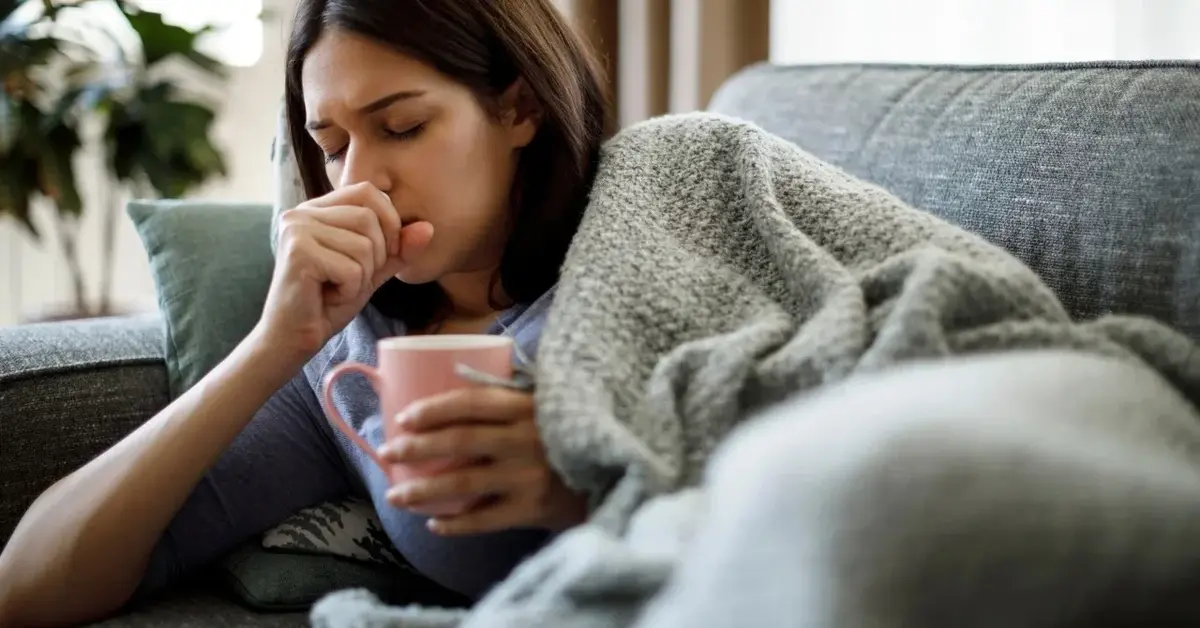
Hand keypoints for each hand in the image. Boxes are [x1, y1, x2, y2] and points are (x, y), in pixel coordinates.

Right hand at [258, 182, 433, 356]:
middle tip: (350, 279)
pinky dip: (349, 290)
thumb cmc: (328, 302)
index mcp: (317, 209)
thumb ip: (398, 249)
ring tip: (337, 288)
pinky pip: (351, 269)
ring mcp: (297, 230)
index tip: (383, 254)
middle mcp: (302, 212)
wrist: (293, 338)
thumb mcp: (371, 270)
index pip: (368, 192)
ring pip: (363, 245)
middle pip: (369, 218)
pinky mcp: (298, 253)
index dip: (388, 222)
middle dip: (375, 257)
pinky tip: (328, 297)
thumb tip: (428, 228)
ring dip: (361, 277)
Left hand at [378, 387, 587, 535]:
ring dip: (425, 490)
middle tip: (388, 453)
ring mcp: (529, 476)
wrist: (616, 472)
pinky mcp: (534, 509)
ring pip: (465, 484)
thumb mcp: (546, 406)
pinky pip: (486, 519)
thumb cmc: (571, 434)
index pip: (471, 404)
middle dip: (418, 448)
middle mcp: (526, 440)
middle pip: (460, 442)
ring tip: (396, 495)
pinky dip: (457, 524)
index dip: (434, 409)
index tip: (404, 418)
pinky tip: (434, 524)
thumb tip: (453, 386)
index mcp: (527, 407)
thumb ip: (509, 399)